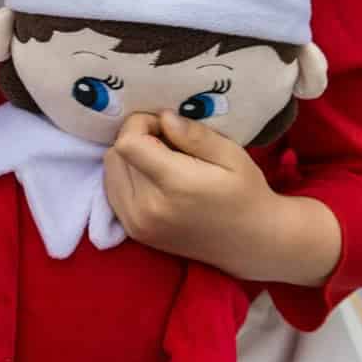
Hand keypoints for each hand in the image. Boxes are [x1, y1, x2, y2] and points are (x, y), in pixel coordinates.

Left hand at [104, 111, 340, 284]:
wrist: (251, 243)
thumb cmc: (245, 193)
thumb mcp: (231, 155)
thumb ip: (194, 135)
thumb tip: (163, 118)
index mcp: (173, 186)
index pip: (127, 143)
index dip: (141, 124)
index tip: (164, 125)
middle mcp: (148, 209)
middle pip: (116, 154)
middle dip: (136, 138)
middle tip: (167, 141)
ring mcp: (138, 224)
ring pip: (110, 171)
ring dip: (129, 157)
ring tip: (161, 160)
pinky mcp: (135, 233)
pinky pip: (113, 191)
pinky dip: (126, 176)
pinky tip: (152, 177)